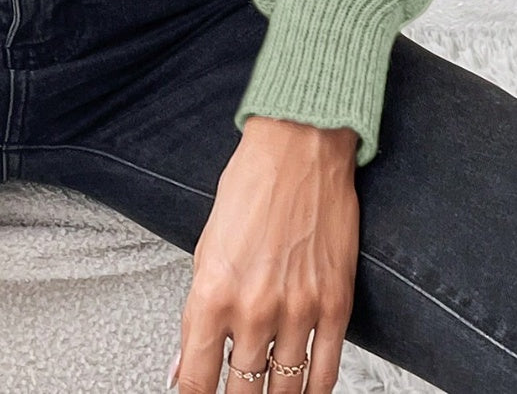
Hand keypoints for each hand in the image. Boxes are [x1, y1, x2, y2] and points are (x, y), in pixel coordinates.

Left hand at [169, 117, 358, 393]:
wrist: (299, 149)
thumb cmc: (251, 187)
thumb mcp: (205, 247)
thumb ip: (195, 313)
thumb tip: (182, 363)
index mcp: (213, 291)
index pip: (197, 376)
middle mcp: (254, 307)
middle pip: (243, 390)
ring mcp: (298, 310)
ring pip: (285, 387)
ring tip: (264, 393)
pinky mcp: (336, 304)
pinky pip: (326, 370)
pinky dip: (313, 389)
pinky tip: (303, 389)